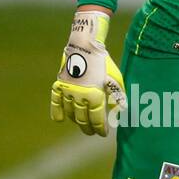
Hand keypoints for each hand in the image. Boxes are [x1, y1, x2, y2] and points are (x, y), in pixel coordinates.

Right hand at [49, 10, 126, 136]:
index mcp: (95, 95)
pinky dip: (56, 111)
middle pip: (83, 119)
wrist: (85, 45)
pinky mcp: (59, 84)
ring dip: (76, 121)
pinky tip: (59, 119)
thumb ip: (118, 96)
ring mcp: (68, 90)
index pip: (97, 119)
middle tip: (91, 132)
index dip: (100, 128)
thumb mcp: (115, 78)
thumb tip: (123, 110)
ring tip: (81, 123)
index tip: (103, 133)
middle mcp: (80, 96)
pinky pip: (55, 101)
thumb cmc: (103, 62)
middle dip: (88, 128)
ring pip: (70, 112)